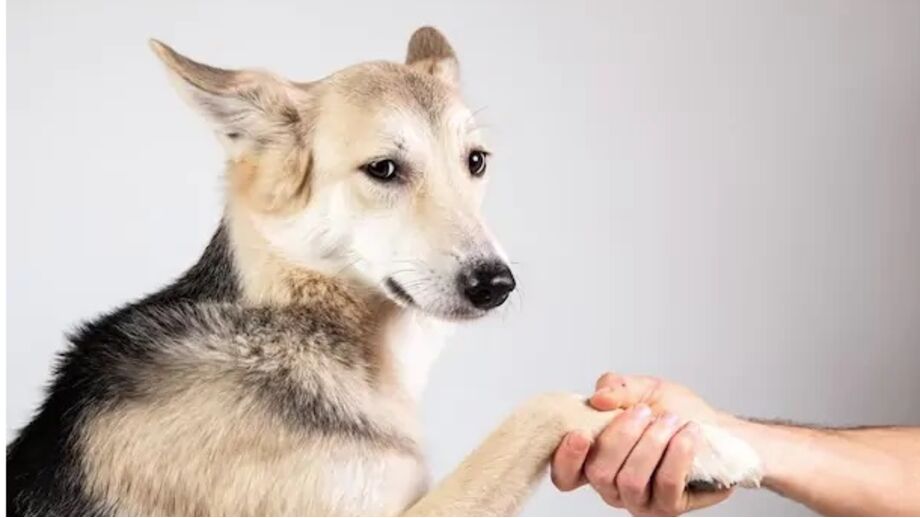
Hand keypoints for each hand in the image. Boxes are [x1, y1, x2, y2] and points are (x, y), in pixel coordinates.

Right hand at [550, 373, 732, 515]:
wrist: (717, 428)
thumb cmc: (674, 411)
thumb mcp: (643, 389)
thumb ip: (616, 387)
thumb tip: (598, 398)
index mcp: (595, 459)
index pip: (565, 475)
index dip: (566, 459)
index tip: (579, 433)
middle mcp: (612, 486)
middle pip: (599, 472)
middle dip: (623, 436)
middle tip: (645, 412)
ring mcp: (639, 500)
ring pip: (631, 479)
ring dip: (652, 443)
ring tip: (671, 420)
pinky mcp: (669, 506)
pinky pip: (666, 484)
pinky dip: (677, 454)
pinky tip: (688, 434)